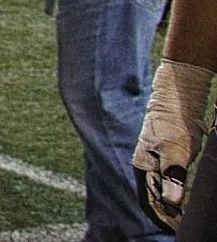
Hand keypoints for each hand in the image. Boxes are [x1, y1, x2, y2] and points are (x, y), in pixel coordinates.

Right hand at [136, 59, 213, 230]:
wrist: (178, 96)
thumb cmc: (175, 123)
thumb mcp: (177, 152)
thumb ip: (173, 178)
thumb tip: (172, 203)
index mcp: (142, 166)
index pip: (149, 201)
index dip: (162, 218)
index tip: (177, 229)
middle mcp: (144, 166)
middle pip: (153, 198)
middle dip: (165, 215)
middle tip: (181, 227)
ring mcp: (153, 161)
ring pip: (159, 190)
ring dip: (169, 206)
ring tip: (182, 218)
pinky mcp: (163, 156)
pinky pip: (165, 182)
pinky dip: (172, 195)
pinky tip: (180, 200)